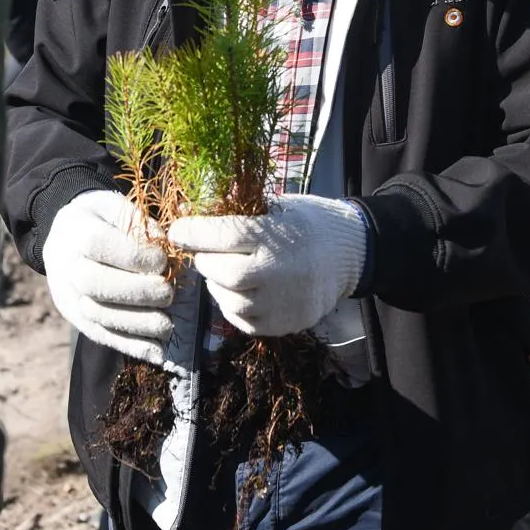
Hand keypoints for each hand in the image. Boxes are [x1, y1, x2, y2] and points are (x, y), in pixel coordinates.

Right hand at [43, 190, 174, 364]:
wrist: (64, 237)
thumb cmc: (100, 220)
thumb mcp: (112, 205)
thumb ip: (135, 219)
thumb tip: (164, 242)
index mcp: (76, 230)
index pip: (99, 244)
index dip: (134, 256)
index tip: (163, 262)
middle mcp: (66, 264)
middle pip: (96, 284)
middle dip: (138, 293)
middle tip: (168, 294)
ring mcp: (68, 295)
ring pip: (97, 315)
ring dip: (137, 325)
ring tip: (167, 326)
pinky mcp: (75, 318)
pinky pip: (100, 335)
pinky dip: (130, 346)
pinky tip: (156, 351)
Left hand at [168, 195, 368, 337]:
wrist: (352, 255)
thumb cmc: (309, 223)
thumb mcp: (277, 206)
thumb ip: (239, 212)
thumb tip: (192, 216)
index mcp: (274, 236)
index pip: (221, 235)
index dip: (192, 232)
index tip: (178, 230)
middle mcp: (277, 272)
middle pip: (221, 272)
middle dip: (206, 261)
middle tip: (206, 253)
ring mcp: (282, 302)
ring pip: (229, 300)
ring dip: (218, 285)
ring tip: (225, 272)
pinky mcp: (285, 324)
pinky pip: (244, 321)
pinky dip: (234, 306)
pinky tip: (240, 291)